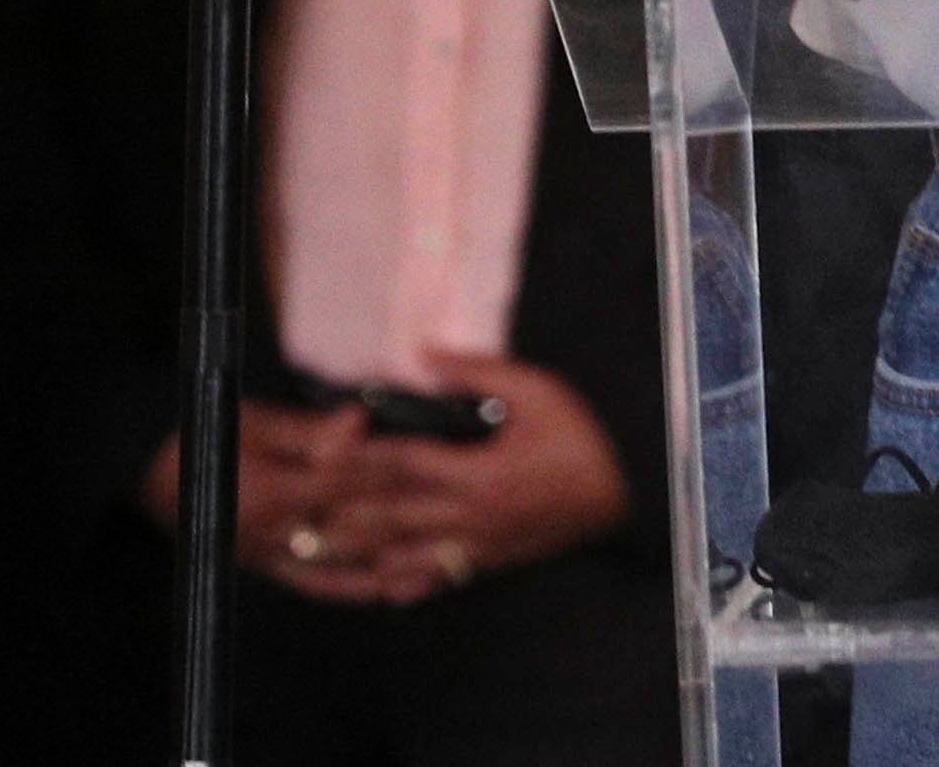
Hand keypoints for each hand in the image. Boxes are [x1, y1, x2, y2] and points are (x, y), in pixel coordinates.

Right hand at [149, 400, 414, 605]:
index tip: (434, 459)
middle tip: (455, 509)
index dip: (392, 471)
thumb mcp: (256, 425)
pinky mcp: (264, 568)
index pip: (348, 482)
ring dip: (389, 564)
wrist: (154, 470)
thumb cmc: (207, 437)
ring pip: (342, 566)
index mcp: (271, 493)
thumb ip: (311, 432)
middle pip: (354, 528)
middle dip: (404, 519)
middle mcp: (272, 534)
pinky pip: (315, 586)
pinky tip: (388, 589)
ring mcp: (268, 557)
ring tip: (440, 560)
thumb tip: (360, 422)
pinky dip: (353, 589)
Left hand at [292, 360, 630, 606]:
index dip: (362, 452)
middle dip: (346, 509)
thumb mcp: (539, 389)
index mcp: (480, 473)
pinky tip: (381, 584)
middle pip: (391, 516)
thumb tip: (426, 355)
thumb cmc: (586, 435)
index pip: (404, 463)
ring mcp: (479, 546)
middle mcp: (471, 516)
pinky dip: (406, 584)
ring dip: (364, 550)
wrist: (632, 487)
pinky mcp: (491, 561)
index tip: (329, 441)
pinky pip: (439, 579)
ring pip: (406, 555)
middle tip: (306, 503)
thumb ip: (478, 372)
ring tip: (325, 544)